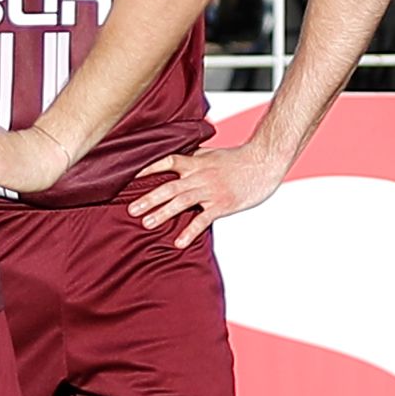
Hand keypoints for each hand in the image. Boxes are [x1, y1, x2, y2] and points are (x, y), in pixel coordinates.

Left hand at [130, 139, 289, 247]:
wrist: (264, 162)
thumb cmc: (239, 159)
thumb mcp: (212, 153)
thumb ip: (194, 157)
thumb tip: (178, 158)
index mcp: (196, 162)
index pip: (167, 162)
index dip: (148, 169)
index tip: (130, 178)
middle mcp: (200, 176)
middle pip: (169, 187)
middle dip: (148, 198)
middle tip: (132, 210)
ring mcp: (211, 191)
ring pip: (182, 202)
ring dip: (162, 213)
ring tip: (147, 223)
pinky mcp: (222, 204)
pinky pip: (203, 219)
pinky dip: (190, 231)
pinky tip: (178, 242)